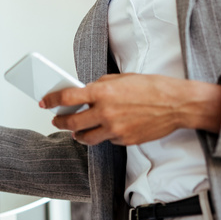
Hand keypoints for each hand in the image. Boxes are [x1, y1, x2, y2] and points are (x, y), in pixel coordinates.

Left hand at [40, 73, 220, 145]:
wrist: (176, 104)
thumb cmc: (152, 88)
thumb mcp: (121, 79)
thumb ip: (100, 86)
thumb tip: (85, 92)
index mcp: (102, 92)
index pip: (67, 97)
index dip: (52, 100)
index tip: (45, 102)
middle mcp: (105, 112)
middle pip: (72, 122)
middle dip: (60, 122)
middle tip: (56, 120)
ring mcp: (115, 129)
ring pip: (86, 138)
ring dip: (77, 134)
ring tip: (74, 131)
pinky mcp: (124, 140)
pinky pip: (107, 140)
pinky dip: (103, 135)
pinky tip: (106, 129)